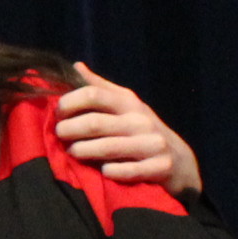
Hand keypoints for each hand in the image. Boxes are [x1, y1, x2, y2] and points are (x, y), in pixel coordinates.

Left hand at [56, 63, 202, 197]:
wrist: (180, 162)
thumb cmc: (141, 131)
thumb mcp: (125, 105)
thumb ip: (100, 88)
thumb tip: (76, 66)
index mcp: (128, 103)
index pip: (92, 94)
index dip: (68, 103)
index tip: (57, 114)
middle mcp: (140, 121)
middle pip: (94, 122)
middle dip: (69, 130)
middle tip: (60, 136)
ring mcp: (152, 144)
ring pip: (107, 147)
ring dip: (82, 151)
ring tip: (73, 152)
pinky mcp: (160, 167)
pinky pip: (126, 171)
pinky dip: (110, 172)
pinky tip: (102, 171)